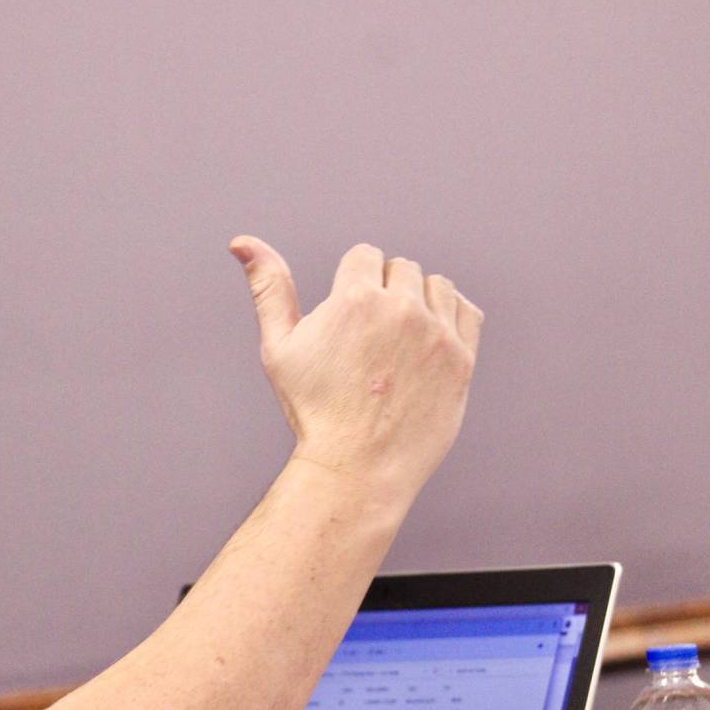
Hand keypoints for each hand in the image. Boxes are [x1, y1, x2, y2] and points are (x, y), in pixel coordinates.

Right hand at [230, 236, 482, 500]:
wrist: (358, 466)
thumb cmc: (313, 410)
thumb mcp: (279, 346)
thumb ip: (269, 287)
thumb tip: (242, 243)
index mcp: (355, 299)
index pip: (365, 254)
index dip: (351, 283)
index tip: (347, 318)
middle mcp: (401, 310)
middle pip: (400, 267)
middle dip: (384, 290)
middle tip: (369, 336)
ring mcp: (437, 334)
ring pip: (435, 286)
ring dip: (418, 301)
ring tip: (397, 340)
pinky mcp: (462, 359)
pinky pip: (467, 311)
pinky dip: (450, 317)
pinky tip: (429, 340)